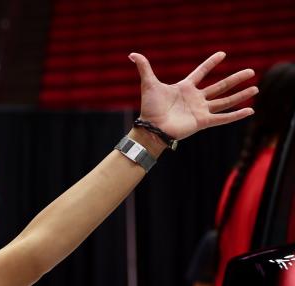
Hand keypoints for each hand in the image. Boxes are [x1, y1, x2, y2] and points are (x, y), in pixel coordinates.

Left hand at [130, 51, 256, 141]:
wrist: (151, 127)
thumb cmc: (150, 108)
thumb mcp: (149, 84)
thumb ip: (144, 68)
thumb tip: (132, 54)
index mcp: (185, 88)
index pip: (201, 72)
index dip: (210, 63)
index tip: (222, 54)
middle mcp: (196, 99)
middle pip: (220, 86)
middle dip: (235, 79)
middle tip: (251, 71)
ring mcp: (200, 110)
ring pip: (225, 101)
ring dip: (241, 95)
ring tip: (256, 88)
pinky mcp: (202, 121)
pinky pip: (223, 118)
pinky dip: (236, 115)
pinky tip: (250, 110)